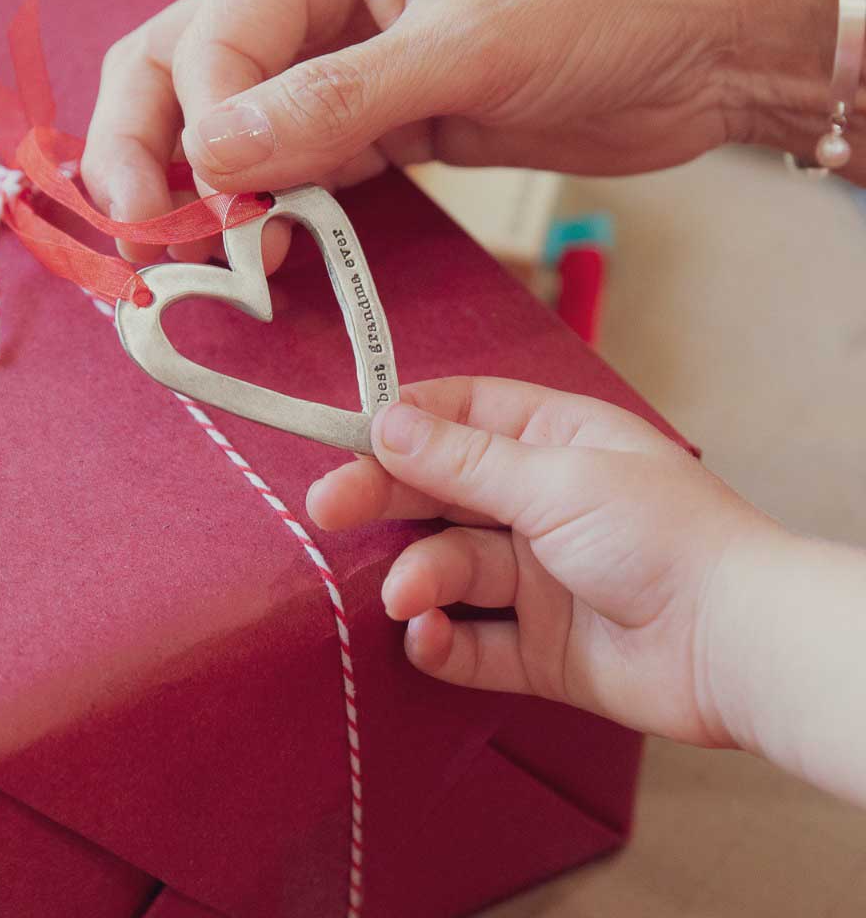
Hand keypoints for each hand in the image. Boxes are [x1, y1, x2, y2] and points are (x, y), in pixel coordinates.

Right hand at [82, 0, 850, 261]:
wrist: (704, 36)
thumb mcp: (467, 42)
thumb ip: (335, 101)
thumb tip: (212, 156)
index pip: (206, 41)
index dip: (195, 129)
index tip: (223, 205)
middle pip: (179, 72)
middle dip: (151, 153)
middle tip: (146, 236)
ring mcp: (335, 62)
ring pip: (228, 129)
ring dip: (209, 194)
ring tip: (215, 259)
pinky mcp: (373, 121)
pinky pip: (294, 166)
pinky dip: (274, 208)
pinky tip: (272, 246)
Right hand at [305, 376, 784, 747]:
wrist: (736, 645)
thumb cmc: (659, 534)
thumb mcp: (552, 481)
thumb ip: (461, 461)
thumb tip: (386, 422)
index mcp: (552, 441)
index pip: (461, 413)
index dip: (404, 420)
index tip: (348, 434)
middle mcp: (539, 503)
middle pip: (441, 492)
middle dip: (384, 497)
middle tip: (326, 508)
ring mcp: (538, 578)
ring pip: (451, 568)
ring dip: (420, 579)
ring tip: (405, 596)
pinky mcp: (539, 648)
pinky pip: (473, 642)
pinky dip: (444, 642)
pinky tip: (428, 637)